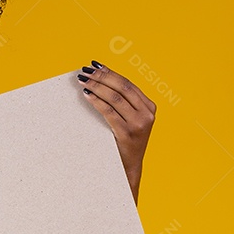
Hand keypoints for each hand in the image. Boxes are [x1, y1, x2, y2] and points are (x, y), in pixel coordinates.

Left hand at [77, 60, 155, 201]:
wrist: (129, 167)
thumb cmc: (126, 141)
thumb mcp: (132, 119)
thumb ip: (125, 102)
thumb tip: (101, 79)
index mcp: (150, 107)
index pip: (128, 84)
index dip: (110, 73)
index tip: (95, 65)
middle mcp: (147, 114)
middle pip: (122, 88)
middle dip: (102, 77)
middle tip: (86, 71)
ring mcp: (139, 124)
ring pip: (115, 98)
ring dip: (97, 86)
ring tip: (83, 80)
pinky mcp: (127, 133)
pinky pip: (109, 112)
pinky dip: (97, 101)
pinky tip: (87, 94)